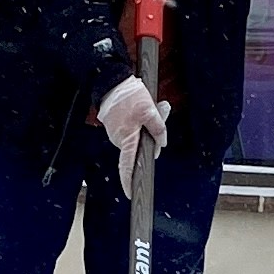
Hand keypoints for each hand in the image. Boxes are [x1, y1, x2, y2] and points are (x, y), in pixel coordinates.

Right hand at [96, 73, 170, 190]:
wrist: (111, 80)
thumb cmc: (129, 95)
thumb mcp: (149, 110)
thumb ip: (158, 128)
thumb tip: (162, 143)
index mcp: (126, 139)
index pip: (127, 166)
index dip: (128, 181)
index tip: (130, 193)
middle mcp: (118, 140)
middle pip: (137, 150)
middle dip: (149, 141)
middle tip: (159, 115)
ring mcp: (116, 134)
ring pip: (135, 139)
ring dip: (145, 129)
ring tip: (149, 108)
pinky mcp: (115, 127)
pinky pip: (130, 131)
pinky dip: (138, 125)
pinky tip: (140, 110)